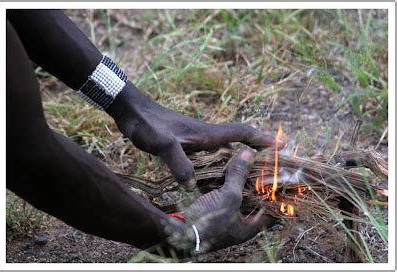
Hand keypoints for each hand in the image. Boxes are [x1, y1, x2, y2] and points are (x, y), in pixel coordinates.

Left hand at [107, 82, 275, 189]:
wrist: (132, 112)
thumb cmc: (148, 124)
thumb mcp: (162, 144)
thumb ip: (178, 162)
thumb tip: (191, 186)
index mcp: (207, 134)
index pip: (241, 132)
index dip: (261, 138)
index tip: (281, 144)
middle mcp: (206, 136)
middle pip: (238, 141)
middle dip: (256, 149)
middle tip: (270, 164)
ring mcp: (196, 139)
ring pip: (225, 149)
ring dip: (238, 157)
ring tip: (249, 173)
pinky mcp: (186, 143)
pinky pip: (210, 154)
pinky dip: (219, 163)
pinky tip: (215, 175)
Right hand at [181, 149, 274, 252]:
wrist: (178, 233)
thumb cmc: (208, 221)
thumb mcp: (229, 197)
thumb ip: (239, 176)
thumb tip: (249, 154)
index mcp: (250, 226)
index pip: (272, 210)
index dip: (278, 194)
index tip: (281, 178)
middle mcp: (240, 223)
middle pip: (254, 200)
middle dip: (256, 183)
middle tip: (261, 165)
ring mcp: (225, 218)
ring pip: (237, 196)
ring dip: (239, 182)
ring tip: (244, 164)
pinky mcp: (211, 212)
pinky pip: (222, 196)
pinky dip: (224, 184)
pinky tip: (224, 170)